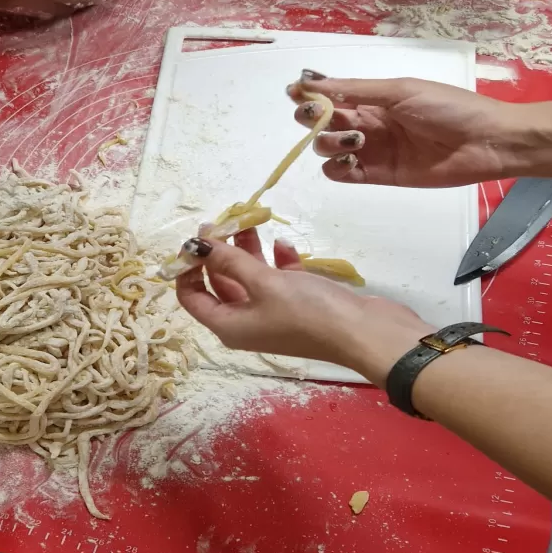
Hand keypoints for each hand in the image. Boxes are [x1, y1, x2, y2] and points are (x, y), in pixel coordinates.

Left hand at [175, 229, 431, 380]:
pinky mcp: (298, 304)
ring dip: (247, 250)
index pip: (192, 298)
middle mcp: (246, 322)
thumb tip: (195, 244)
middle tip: (221, 220)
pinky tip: (284, 244)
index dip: (186, 269)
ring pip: (249, 277)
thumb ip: (229, 260)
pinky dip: (277, 261)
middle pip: (220, 283)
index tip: (193, 239)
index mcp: (229, 325)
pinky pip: (278, 279)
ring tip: (249, 219)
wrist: (365, 333)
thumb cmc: (308, 311)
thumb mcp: (263, 282)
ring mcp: (272, 313)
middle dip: (218, 252)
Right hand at [287, 73, 523, 186]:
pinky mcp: (377, 176)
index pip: (329, 96)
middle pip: (322, 123)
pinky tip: (351, 159)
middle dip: (312, 119)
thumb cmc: (448, 107)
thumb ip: (354, 90)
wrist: (485, 142)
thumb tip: (309, 80)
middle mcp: (367, 123)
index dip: (309, 95)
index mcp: (373, 98)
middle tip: (319, 117)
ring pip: (327, 149)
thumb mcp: (399, 90)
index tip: (297, 94)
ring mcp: (371, 150)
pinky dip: (336, 168)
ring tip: (355, 140)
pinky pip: (342, 175)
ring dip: (328, 143)